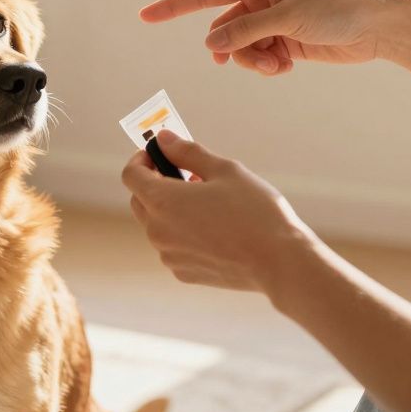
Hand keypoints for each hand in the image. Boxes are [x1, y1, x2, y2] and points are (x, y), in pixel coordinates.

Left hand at [121, 130, 320, 293]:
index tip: (160, 153)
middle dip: (157, 183)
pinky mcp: (183, 273)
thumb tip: (163, 138)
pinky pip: (173, 246)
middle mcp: (157, 231)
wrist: (279, 262)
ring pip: (157, 225)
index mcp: (161, 201)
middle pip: (140, 200)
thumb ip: (187, 152)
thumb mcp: (224, 170)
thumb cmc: (254, 211)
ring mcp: (169, 255)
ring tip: (208, 203)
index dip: (142, 159)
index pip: (131, 174)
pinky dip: (183, 233)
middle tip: (190, 175)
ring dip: (171, 209)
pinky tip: (215, 229)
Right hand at [139, 0, 410, 75]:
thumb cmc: (338, 7)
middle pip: (224, 30)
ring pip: (240, 48)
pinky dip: (268, 66)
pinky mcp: (284, 40)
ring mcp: (271, 20)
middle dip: (235, 50)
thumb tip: (211, 43)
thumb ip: (246, 31)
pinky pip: (259, 57)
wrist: (377, 25)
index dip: (173, 7)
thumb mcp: (288, 18)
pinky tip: (289, 64)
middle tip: (260, 60)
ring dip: (254, 62)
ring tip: (279, 65)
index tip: (145, 16)